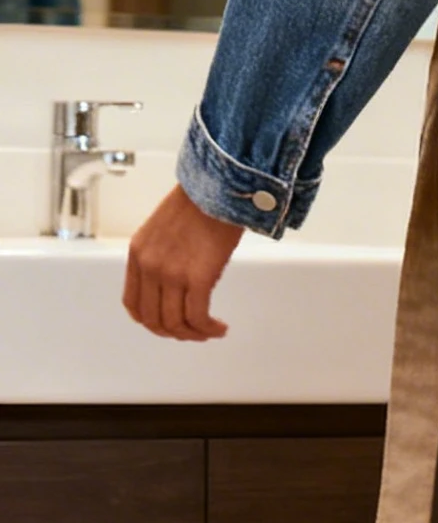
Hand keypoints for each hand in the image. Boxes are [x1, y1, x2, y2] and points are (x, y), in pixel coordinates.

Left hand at [124, 186, 243, 340]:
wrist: (217, 187)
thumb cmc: (198, 203)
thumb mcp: (162, 230)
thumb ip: (159, 257)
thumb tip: (174, 284)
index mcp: (138, 254)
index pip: (133, 304)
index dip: (150, 322)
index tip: (169, 324)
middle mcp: (150, 267)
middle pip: (154, 319)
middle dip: (175, 333)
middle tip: (194, 332)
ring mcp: (172, 274)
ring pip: (176, 323)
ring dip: (195, 334)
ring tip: (211, 331)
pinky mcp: (198, 278)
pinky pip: (198, 317)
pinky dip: (209, 329)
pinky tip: (220, 327)